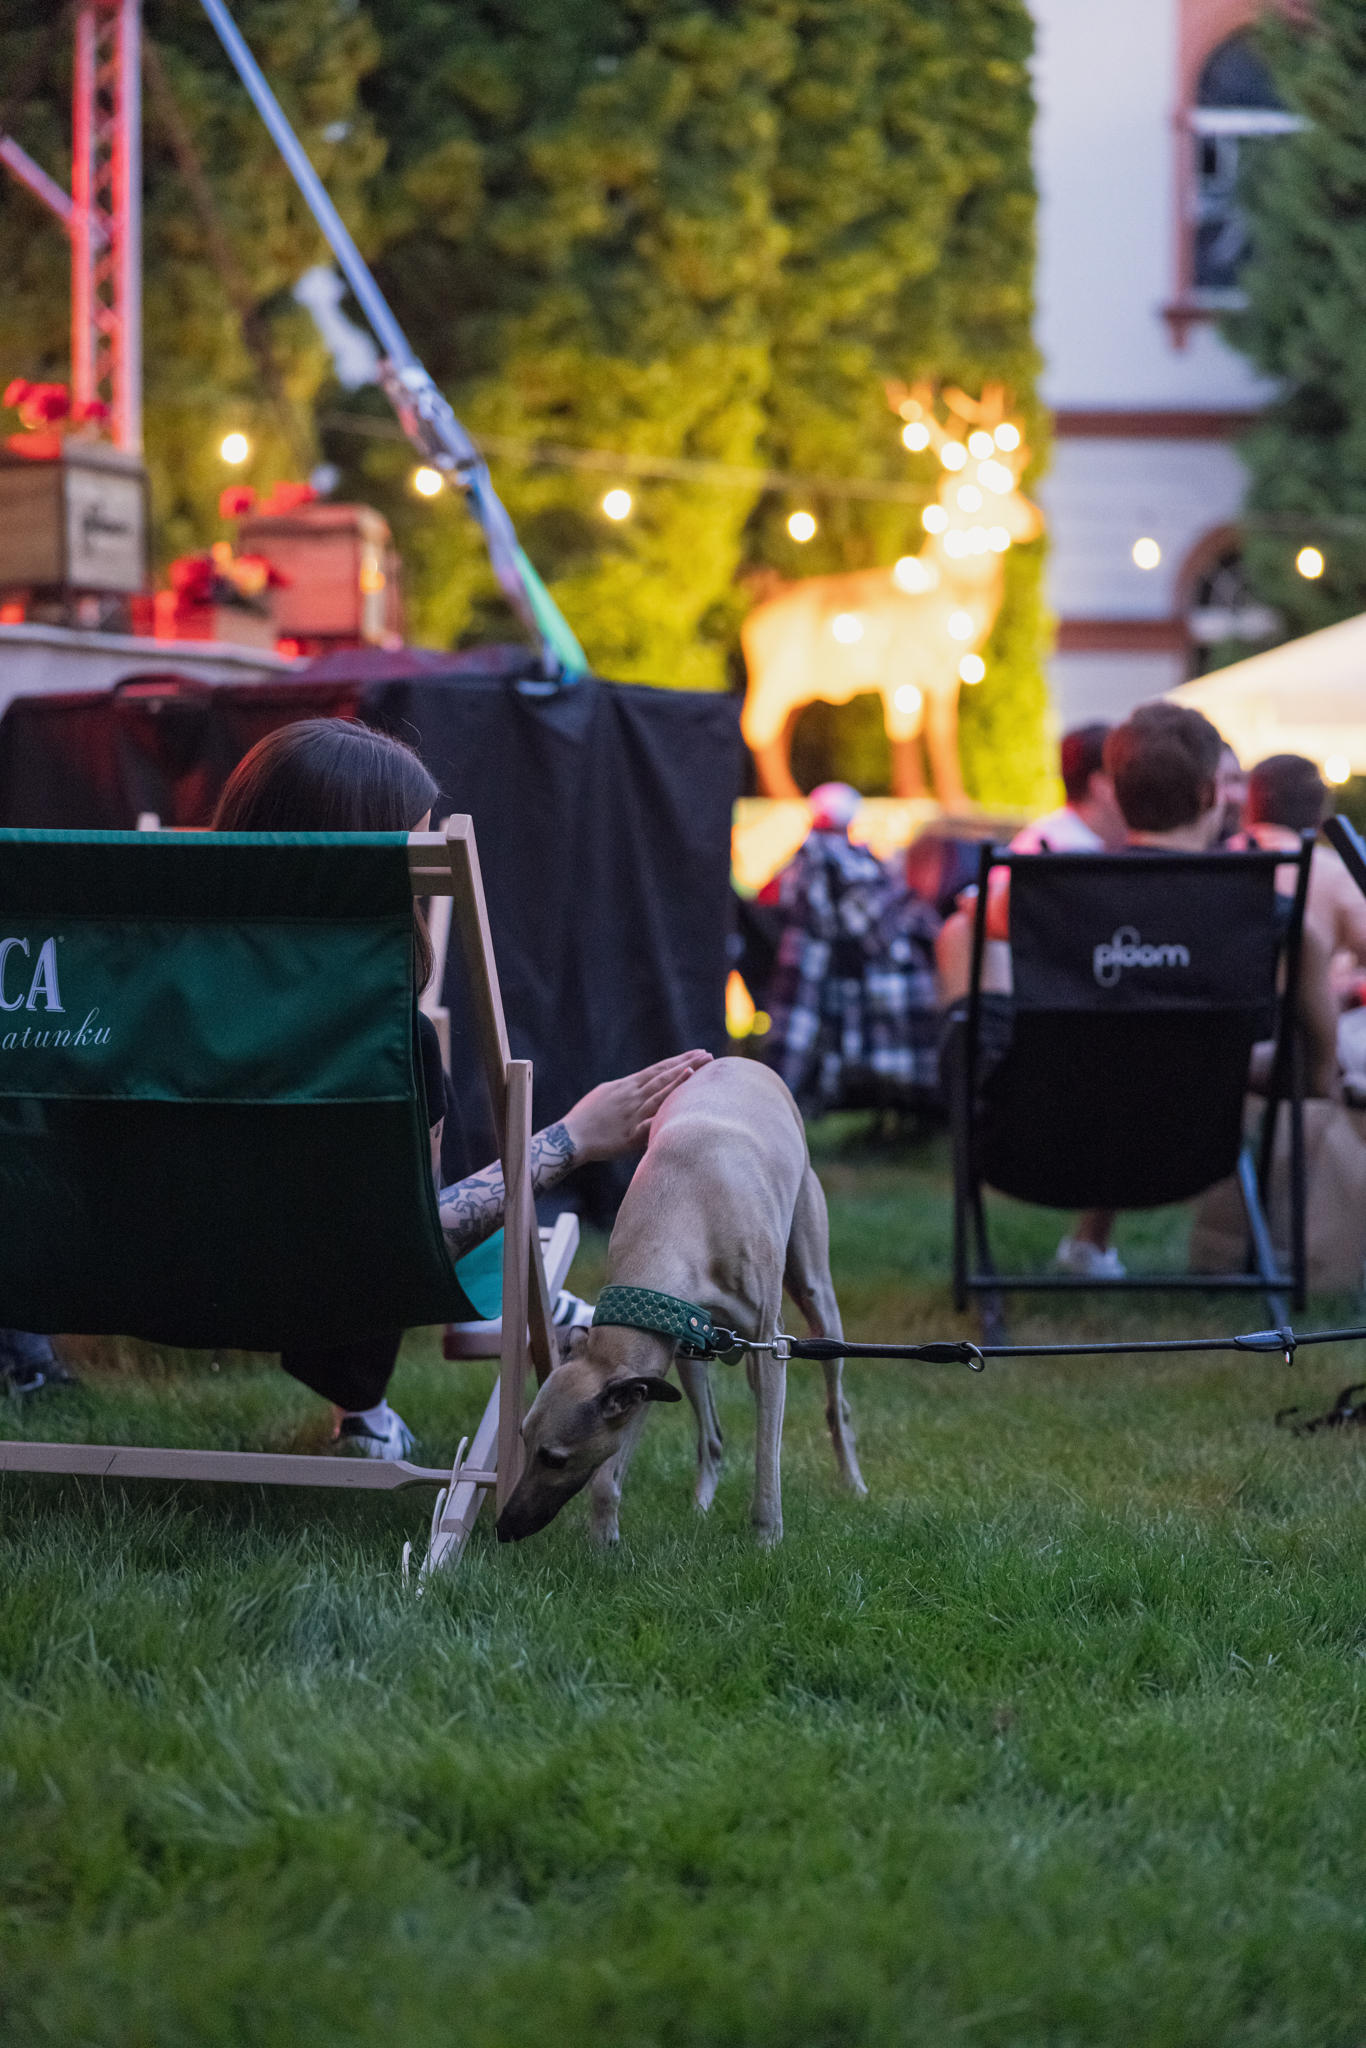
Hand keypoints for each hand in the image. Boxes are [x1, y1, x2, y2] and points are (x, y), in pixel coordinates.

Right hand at [561, 1050, 712, 1161]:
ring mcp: (632, 1114)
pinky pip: (649, 1124)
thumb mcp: (607, 1093)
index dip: (680, 1060)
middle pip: (663, 1077)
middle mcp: (633, 1096)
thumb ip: (627, 1088)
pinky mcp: (630, 1134)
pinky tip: (677, 1109)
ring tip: (697, 1071)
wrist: (571, 1136)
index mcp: (628, 1085)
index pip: (659, 1069)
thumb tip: (641, 1083)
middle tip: (708, 1055)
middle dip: (687, 1066)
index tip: (698, 1052)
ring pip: (658, 1094)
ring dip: (678, 1082)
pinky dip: (663, 1114)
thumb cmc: (587, 1116)